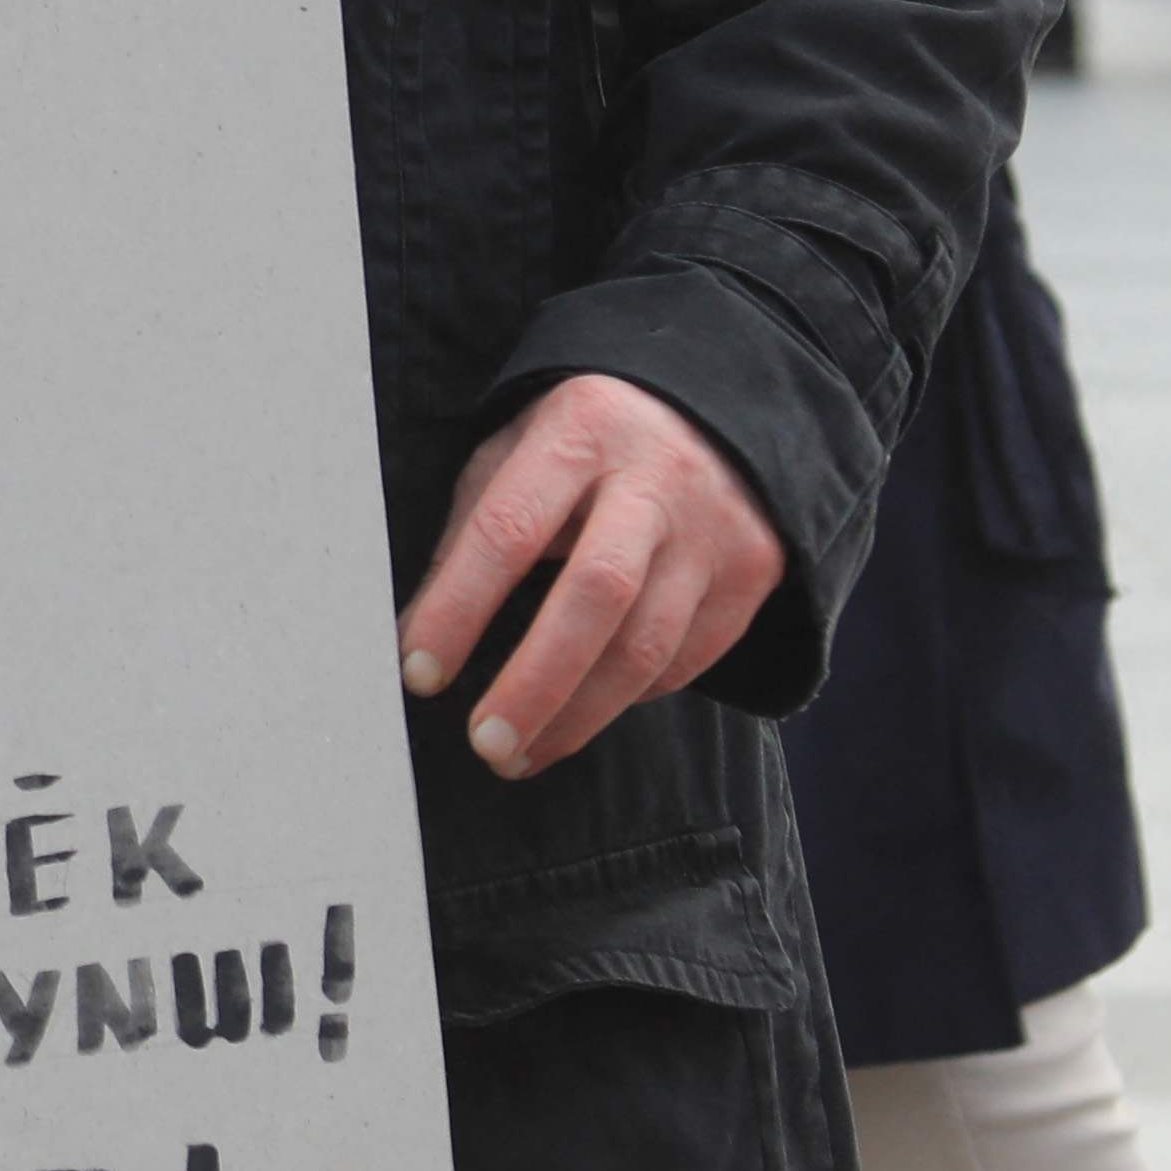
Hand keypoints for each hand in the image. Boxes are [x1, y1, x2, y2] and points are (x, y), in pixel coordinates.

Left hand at [396, 375, 786, 776]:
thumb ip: (472, 534)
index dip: (459, 607)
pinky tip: (581, 715)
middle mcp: (656, 480)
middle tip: (487, 744)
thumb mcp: (515, 454)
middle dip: (536, 682)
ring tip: (521, 754)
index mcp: (578, 434)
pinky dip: (627, 697)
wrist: (712, 417)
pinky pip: (686, 659)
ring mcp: (714, 532)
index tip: (418, 672)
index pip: (508, 531)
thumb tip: (417, 635)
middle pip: (597, 595)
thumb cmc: (582, 446)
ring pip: (649, 645)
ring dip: (578, 716)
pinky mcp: (753, 575)